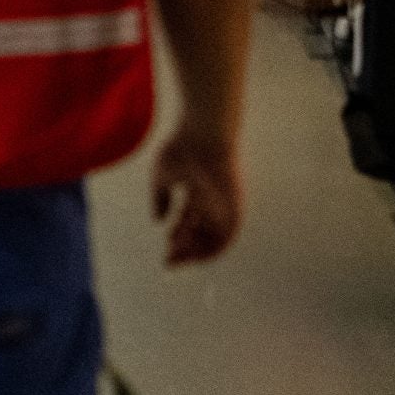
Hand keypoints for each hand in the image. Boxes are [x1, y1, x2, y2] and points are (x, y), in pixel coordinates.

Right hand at [152, 130, 243, 266]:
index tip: (165, 252)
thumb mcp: (162, 176)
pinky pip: (227, 235)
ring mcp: (226, 204)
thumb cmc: (183, 147)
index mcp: (199, 192)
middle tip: (168, 262)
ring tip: (176, 255)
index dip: (178, 240)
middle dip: (186, 252)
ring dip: (196, 252)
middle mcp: (215, 201)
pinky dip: (212, 246)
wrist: (205, 133)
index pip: (191, 223)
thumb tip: (158, 221)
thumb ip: (160, 198)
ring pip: (215, 238)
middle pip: (204, 235)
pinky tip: (192, 249)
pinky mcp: (236, 206)